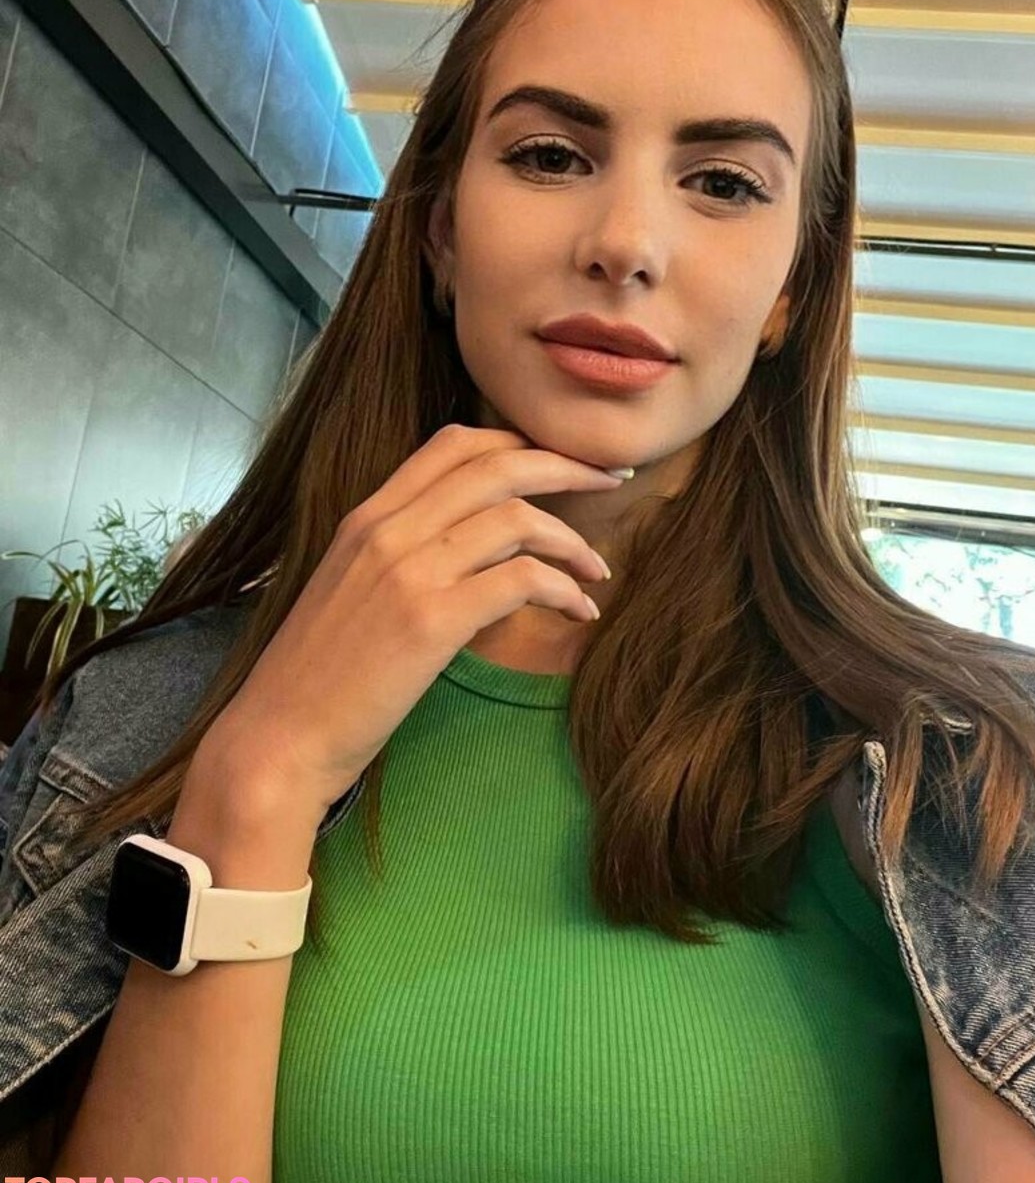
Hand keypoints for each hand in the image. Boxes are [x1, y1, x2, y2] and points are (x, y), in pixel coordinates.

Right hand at [209, 424, 626, 814]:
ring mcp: (409, 571)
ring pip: (518, 519)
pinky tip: (579, 612)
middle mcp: (388, 529)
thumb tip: (474, 547)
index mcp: (367, 516)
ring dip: (573, 541)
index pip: (452, 444)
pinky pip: (522, 580)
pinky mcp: (431, 620)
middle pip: (498, 465)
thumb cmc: (318, 678)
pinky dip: (564, 590)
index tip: (559, 463)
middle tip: (608, 481)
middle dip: (566, 466)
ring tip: (597, 570)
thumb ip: (404, 554)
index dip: (517, 442)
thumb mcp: (352, 591)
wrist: (277, 739)